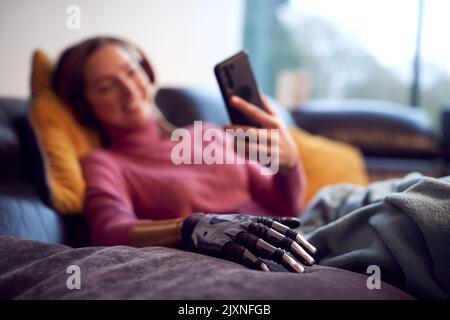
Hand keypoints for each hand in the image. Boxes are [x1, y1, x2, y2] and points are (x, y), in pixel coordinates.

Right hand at [181, 214, 316, 272]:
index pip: (283, 230)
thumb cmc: (229, 225)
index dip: (299, 241)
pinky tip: (265, 269)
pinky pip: (242, 252)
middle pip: (277, 237)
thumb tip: (298, 222)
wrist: (198, 225)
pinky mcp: (225, 244)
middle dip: (295, 250)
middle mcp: (249, 225)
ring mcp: (237, 234)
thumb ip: (275, 222)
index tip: (312, 253)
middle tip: (309, 262)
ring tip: (296, 269)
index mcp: (258, 220)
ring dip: (281, 257)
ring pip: (263, 245)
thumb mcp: (251, 220)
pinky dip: (254, 260)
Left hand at [224, 94, 298, 172]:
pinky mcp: (269, 160)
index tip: (231, 99)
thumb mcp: (277, 120)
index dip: (243, 105)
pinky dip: (241, 153)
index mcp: (274, 123)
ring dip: (237, 143)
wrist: (291, 157)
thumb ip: (267, 107)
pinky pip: (251, 157)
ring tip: (230, 139)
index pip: (256, 112)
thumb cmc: (279, 134)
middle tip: (224, 126)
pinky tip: (236, 149)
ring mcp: (272, 149)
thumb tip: (258, 90)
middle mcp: (273, 135)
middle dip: (235, 129)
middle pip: (250, 131)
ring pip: (249, 146)